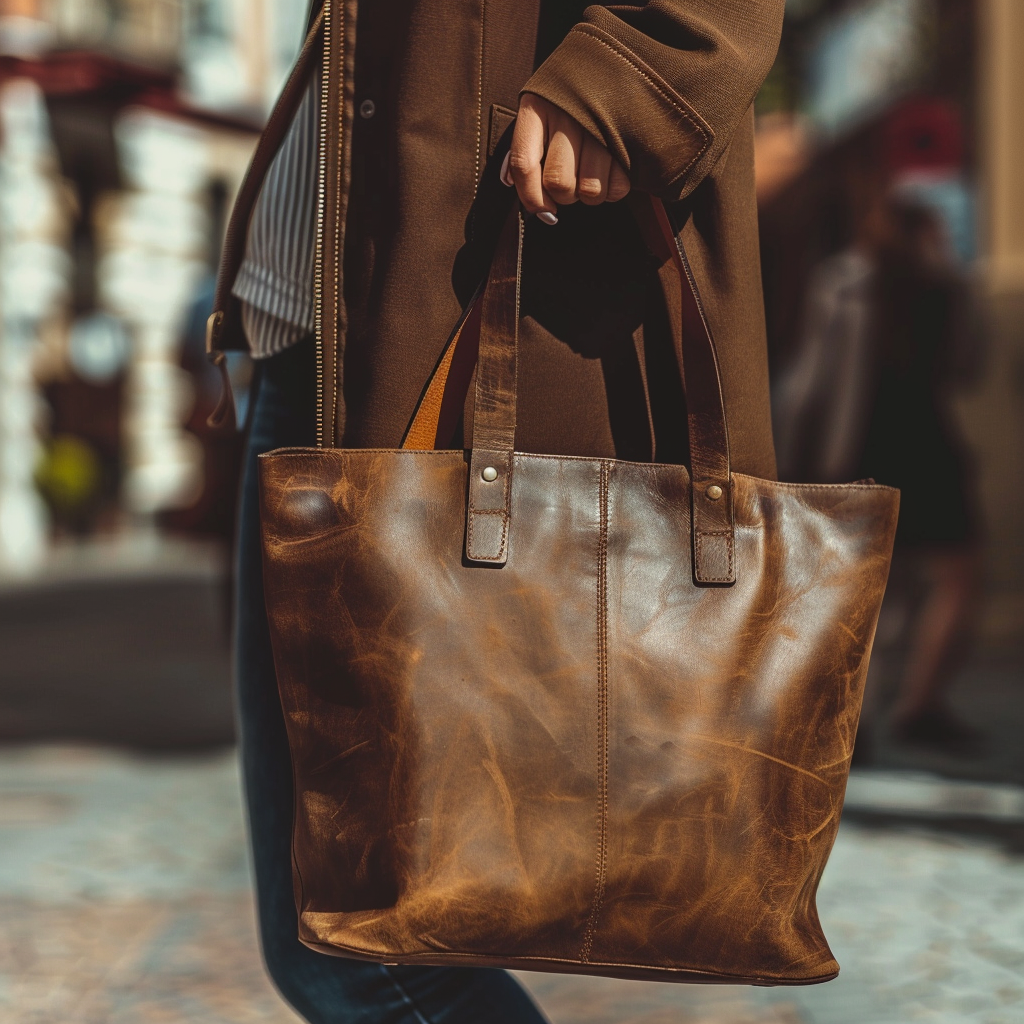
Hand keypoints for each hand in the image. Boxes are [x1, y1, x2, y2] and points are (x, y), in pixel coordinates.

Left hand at [501, 93, 629, 224]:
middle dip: (565, 195)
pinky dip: (613, 190)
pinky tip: (610, 171)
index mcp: (537, 107)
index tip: (544, 211)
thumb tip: (539, 210)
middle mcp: (567, 113)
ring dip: (589, 195)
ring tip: (592, 175)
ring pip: (589, 190)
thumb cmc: (568, 108)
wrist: (613, 67)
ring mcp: (600, 124)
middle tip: (572, 182)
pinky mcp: (629, 136)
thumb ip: (529, 162)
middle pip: (558, 182)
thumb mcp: (539, 120)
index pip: (524, 164)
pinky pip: (617, 187)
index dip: (531, 198)